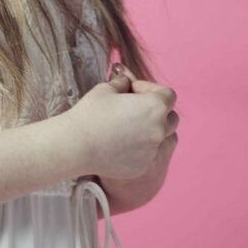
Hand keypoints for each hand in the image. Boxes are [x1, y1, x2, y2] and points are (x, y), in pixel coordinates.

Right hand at [98, 63, 179, 207]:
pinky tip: (121, 143)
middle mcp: (159, 130)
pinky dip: (141, 147)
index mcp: (154, 107)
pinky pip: (150, 153)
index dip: (151, 89)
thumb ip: (123, 83)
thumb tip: (127, 82)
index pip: (168, 94)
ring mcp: (153, 151)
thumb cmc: (91, 112)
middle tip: (135, 108)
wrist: (77, 145)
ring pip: (162, 138)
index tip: (133, 90)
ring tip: (129, 126)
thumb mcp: (106, 88)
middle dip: (158, 111)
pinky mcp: (144, 166)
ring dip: (152, 130)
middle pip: (171, 118)